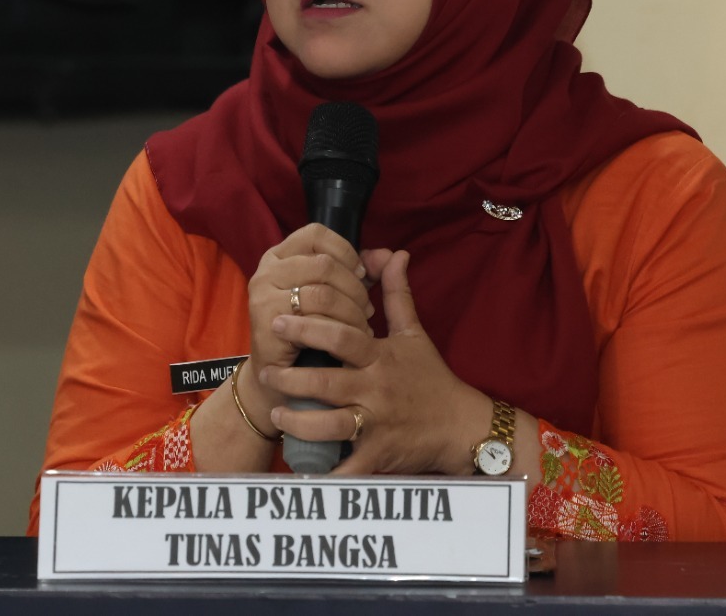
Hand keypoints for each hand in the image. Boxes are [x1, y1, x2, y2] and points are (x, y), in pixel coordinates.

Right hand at [245, 224, 375, 418]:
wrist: (280, 380)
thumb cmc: (312, 333)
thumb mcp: (337, 296)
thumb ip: (364, 272)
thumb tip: (397, 255)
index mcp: (281, 255)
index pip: (316, 234)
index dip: (346, 252)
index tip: (362, 275)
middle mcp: (267, 270)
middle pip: (324, 264)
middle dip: (354, 289)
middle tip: (367, 310)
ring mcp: (263, 295)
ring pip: (322, 292)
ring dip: (350, 313)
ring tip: (361, 329)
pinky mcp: (267, 323)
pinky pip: (313, 320)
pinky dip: (338, 331)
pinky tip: (347, 344)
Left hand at [263, 249, 491, 476]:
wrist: (460, 426)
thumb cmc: (432, 378)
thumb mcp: (415, 334)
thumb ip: (396, 294)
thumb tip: (395, 253)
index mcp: (380, 357)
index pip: (342, 337)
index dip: (310, 326)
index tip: (280, 319)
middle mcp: (376, 389)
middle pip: (327, 381)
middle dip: (292, 377)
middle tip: (265, 369)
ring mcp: (376, 424)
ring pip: (330, 424)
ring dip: (299, 420)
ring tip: (277, 412)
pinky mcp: (378, 455)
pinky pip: (347, 467)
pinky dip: (325, 471)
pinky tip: (301, 467)